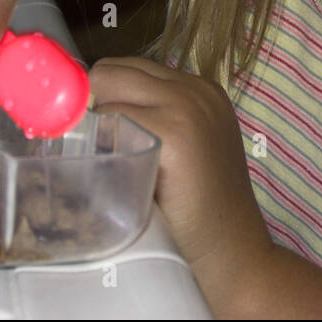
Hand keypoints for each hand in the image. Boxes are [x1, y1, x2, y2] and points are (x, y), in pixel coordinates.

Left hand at [88, 58, 272, 288]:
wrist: (233, 253)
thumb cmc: (201, 212)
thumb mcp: (187, 151)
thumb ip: (152, 122)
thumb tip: (88, 115)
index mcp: (200, 90)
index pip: (128, 68)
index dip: (103, 97)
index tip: (92, 130)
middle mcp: (195, 90)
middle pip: (111, 70)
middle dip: (92, 104)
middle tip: (92, 148)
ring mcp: (185, 107)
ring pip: (105, 89)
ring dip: (93, 122)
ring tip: (104, 162)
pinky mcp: (173, 132)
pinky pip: (110, 120)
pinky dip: (99, 143)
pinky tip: (111, 172)